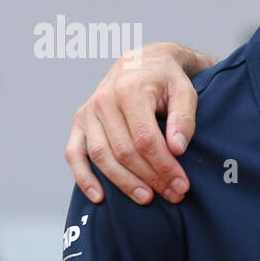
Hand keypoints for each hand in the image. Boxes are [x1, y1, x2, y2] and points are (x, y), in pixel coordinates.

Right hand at [65, 43, 204, 204]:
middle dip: (150, 178)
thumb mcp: (185, 92)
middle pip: (125, 151)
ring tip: (147, 198)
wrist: (143, 62)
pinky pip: (74, 153)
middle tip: (173, 195)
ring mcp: (88, 112)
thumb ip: (184, 119)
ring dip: (124, 183)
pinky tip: (99, 197)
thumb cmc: (167, 80)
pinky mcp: (79, 122)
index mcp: (130, 91)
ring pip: (101, 157)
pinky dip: (84, 177)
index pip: (145, 139)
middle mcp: (103, 101)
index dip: (164, 166)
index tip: (182, 185)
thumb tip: (177, 149)